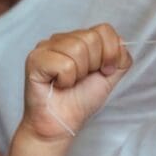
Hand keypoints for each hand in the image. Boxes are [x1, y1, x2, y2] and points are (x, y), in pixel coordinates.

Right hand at [22, 25, 132, 140]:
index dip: (110, 53)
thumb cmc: (80, 101)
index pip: (104, 29)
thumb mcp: (109, 77)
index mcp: (78, 39)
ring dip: (79, 73)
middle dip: (94, 65)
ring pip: (77, 49)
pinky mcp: (34, 59)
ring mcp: (45, 47)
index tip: (104, 71)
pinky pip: (64, 64)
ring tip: (69, 82)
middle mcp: (61, 39)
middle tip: (81, 79)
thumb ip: (120, 58)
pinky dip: (66, 80)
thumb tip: (121, 42)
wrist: (61, 125)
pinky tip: (58, 85)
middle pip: (91, 38)